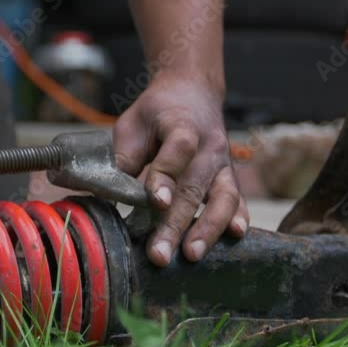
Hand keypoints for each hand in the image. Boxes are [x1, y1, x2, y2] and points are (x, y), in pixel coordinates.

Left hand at [113, 71, 248, 265]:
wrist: (193, 92)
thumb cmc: (157, 113)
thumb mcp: (133, 124)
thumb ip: (126, 157)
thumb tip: (109, 194)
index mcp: (181, 125)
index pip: (177, 150)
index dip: (166, 176)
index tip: (155, 202)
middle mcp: (208, 145)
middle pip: (194, 186)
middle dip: (176, 223)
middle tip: (160, 254)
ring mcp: (223, 163)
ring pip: (223, 197)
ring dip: (208, 228)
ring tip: (192, 254)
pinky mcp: (230, 176)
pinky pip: (239, 199)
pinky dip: (239, 219)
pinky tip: (235, 237)